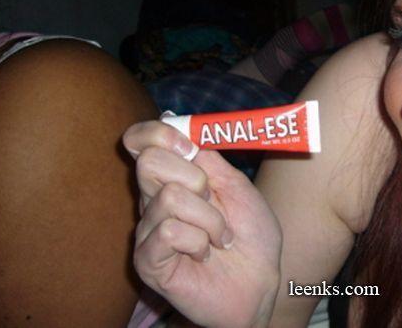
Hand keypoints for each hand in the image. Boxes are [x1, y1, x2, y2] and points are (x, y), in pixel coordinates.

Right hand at [124, 121, 281, 327]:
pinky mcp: (147, 260)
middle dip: (195, 178)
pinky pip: (169, 231)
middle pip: (149, 161)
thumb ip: (208, 158)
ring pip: (170, 197)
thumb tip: (175, 120)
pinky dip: (199, 240)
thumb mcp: (237, 187)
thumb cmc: (251, 235)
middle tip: (213, 201)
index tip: (189, 147)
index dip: (158, 133)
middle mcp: (153, 199)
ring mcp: (147, 230)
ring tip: (219, 237)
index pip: (140, 140)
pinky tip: (205, 254)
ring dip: (210, 218)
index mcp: (173, 176)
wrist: (261, 281)